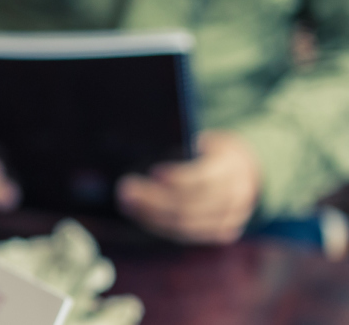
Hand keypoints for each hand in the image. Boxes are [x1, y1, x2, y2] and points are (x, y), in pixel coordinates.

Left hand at [118, 131, 260, 243]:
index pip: (204, 180)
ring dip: (150, 215)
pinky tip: (139, 214)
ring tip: (126, 202)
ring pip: (186, 224)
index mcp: (232, 170)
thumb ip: (192, 149)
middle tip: (125, 190)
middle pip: (190, 205)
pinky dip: (160, 225)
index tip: (154, 172)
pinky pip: (186, 234)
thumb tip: (161, 151)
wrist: (251, 172)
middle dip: (154, 200)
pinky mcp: (220, 231)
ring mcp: (229, 218)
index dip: (179, 178)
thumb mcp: (212, 141)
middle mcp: (235, 198)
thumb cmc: (218, 153)